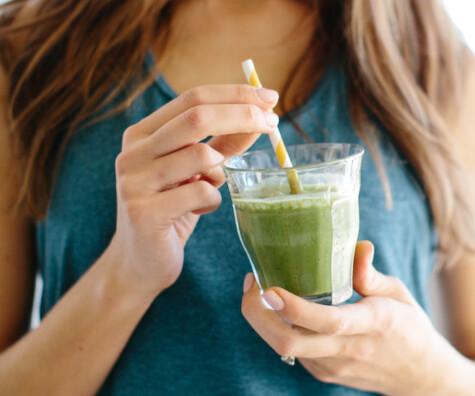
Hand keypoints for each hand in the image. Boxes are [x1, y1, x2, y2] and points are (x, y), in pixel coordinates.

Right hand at [108, 85, 279, 295]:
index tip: (269, 98)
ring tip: (213, 184)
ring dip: (222, 170)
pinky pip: (201, 193)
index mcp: (142, 133)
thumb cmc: (173, 209)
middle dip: (242, 116)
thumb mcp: (198, 171)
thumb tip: (261, 117)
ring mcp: (134, 182)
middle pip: (197, 118)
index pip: (193, 98)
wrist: (141, 261)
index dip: (234, 95)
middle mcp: (132, 152)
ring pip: (201, 156)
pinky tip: (200, 210)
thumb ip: (224, 143)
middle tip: (272, 125)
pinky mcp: (144, 212)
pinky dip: (213, 200)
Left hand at [241, 241, 444, 394]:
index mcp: (372, 324)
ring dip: (264, 320)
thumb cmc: (408, 326)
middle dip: (258, 317)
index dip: (294, 307)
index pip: (328, 321)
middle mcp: (348, 350)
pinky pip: (293, 351)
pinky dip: (278, 329)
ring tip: (260, 289)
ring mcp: (333, 366)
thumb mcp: (397, 292)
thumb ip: (370, 273)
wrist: (417, 375)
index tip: (268, 288)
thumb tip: (359, 245)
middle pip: (290, 343)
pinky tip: (280, 308)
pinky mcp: (323, 373)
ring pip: (285, 348)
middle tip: (252, 284)